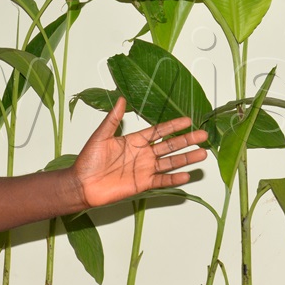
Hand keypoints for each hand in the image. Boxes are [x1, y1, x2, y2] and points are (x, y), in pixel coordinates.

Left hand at [73, 97, 207, 208]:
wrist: (81, 184)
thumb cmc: (88, 160)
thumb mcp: (100, 136)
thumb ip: (113, 119)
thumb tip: (122, 99)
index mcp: (134, 140)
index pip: (158, 131)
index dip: (173, 126)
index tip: (188, 120)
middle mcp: (142, 154)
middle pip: (170, 146)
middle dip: (187, 140)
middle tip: (203, 135)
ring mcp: (144, 169)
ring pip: (170, 162)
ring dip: (186, 158)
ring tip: (203, 154)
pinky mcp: (142, 184)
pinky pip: (162, 180)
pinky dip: (174, 178)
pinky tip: (187, 174)